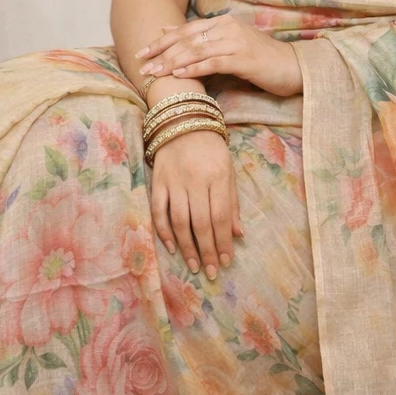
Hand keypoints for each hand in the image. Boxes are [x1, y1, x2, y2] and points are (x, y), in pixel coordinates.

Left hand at [136, 14, 301, 96]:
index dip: (161, 41)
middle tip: (141, 67)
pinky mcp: (244, 58)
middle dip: (161, 53)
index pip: (185, 31)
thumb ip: (202, 39)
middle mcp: (227, 28)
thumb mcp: (229, 45)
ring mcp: (236, 42)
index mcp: (223, 23)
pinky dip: (194, 69)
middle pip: (187, 39)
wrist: (294, 67)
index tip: (141, 53)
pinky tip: (180, 76)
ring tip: (154, 74)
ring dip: (172, 63)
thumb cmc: (260, 60)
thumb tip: (167, 29)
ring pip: (196, 50)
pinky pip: (214, 62)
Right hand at [150, 125, 242, 279]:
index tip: (226, 261)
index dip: (223, 242)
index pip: (221, 216)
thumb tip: (237, 235)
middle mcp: (196, 179)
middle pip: (201, 222)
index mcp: (218, 176)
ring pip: (179, 220)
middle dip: (207, 250)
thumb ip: (232, 203)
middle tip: (211, 272)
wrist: (182, 122)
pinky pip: (159, 211)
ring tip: (193, 266)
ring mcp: (174, 181)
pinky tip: (172, 248)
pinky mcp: (157, 182)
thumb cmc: (211, 150)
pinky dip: (164, 231)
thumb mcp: (228, 170)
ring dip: (187, 247)